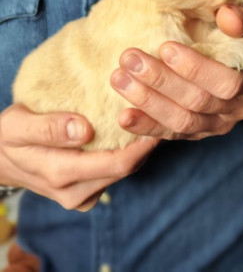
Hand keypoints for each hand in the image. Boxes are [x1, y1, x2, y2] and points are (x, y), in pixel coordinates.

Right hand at [0, 104, 157, 210]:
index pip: (116, 163)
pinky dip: (125, 156)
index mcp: (61, 174)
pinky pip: (113, 174)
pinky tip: (130, 135)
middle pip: (124, 169)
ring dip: (137, 150)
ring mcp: (81, 196)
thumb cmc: (8, 137)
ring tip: (149, 120)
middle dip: (145, 145)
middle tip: (160, 114)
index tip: (158, 118)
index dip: (142, 144)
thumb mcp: (18, 126)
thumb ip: (48, 128)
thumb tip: (84, 130)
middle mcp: (75, 192)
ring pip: (121, 173)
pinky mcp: (84, 193)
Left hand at [111, 5, 242, 139]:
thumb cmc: (239, 43)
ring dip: (148, 102)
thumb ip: (240, 18)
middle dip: (161, 81)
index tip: (165, 48)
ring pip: (182, 121)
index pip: (227, 81)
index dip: (196, 68)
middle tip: (129, 60)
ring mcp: (215, 125)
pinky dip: (146, 126)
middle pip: (198, 101)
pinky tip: (123, 116)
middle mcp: (237, 109)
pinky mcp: (195, 133)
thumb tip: (226, 13)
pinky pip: (170, 134)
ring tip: (119, 80)